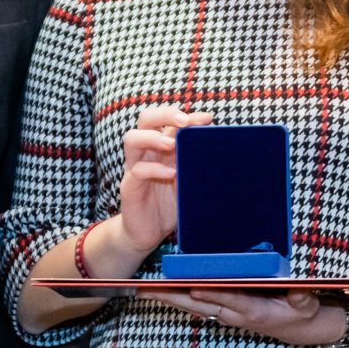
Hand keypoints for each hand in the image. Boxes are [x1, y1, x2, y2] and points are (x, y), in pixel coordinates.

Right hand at [114, 106, 212, 251]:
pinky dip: (154, 169)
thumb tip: (219, 154)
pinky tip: (171, 174)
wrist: (148, 233)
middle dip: (165, 114)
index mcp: (161, 147)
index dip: (188, 117)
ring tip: (171, 144)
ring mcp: (134, 167)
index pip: (169, 121)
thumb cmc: (169, 204)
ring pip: (132, 139)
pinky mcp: (129, 186)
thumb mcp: (187, 182)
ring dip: (152, 137)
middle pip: (146, 119)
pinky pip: (137, 170)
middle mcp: (146, 152)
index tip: (207, 119)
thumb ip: (196, 167)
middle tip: (184, 121)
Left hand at [140, 287, 338, 347]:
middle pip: (200, 304)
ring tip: (145, 289)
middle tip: (148, 290)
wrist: (298, 329)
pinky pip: (197, 304)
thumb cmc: (301, 313)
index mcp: (254, 311)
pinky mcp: (225, 309)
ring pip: (194, 304)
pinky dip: (179, 297)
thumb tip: (300, 292)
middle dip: (174, 297)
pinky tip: (162, 292)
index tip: (192, 288)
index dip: (211, 295)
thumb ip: (303, 300)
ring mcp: (228, 312)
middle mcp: (235, 313)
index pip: (229, 300)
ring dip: (170, 297)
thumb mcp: (308, 307)